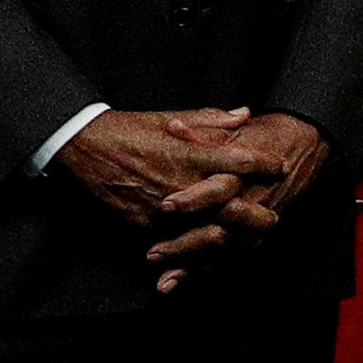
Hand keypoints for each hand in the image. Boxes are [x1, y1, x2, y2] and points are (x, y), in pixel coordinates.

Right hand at [53, 108, 280, 293]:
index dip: (264, 164)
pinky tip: (211, 247)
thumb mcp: (171, 117)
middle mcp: (179, 183)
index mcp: (187, 154)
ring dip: (229, 232)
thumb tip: (245, 115)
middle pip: (229, 203)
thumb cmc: (129, 129)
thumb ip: (212, 120)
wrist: (83, 147)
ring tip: (251, 235)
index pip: (237, 160)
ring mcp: (161, 207)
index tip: (280, 165)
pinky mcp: (143, 223)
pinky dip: (194, 245)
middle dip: (256, 210)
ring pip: (205, 228)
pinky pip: (175, 239)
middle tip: (274, 214)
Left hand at [144, 112, 328, 291]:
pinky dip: (206, 268)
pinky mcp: (255, 231)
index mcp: (245, 174)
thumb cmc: (264, 136)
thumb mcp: (233, 130)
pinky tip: (182, 279)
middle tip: (155, 253)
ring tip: (165, 276)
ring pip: (225, 249)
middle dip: (187, 245)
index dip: (194, 199)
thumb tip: (173, 128)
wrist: (302, 144)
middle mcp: (252, 202)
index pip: (219, 189)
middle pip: (221, 231)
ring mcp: (256, 221)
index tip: (166, 206)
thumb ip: (202, 131)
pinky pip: (230, 254)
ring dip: (193, 265)